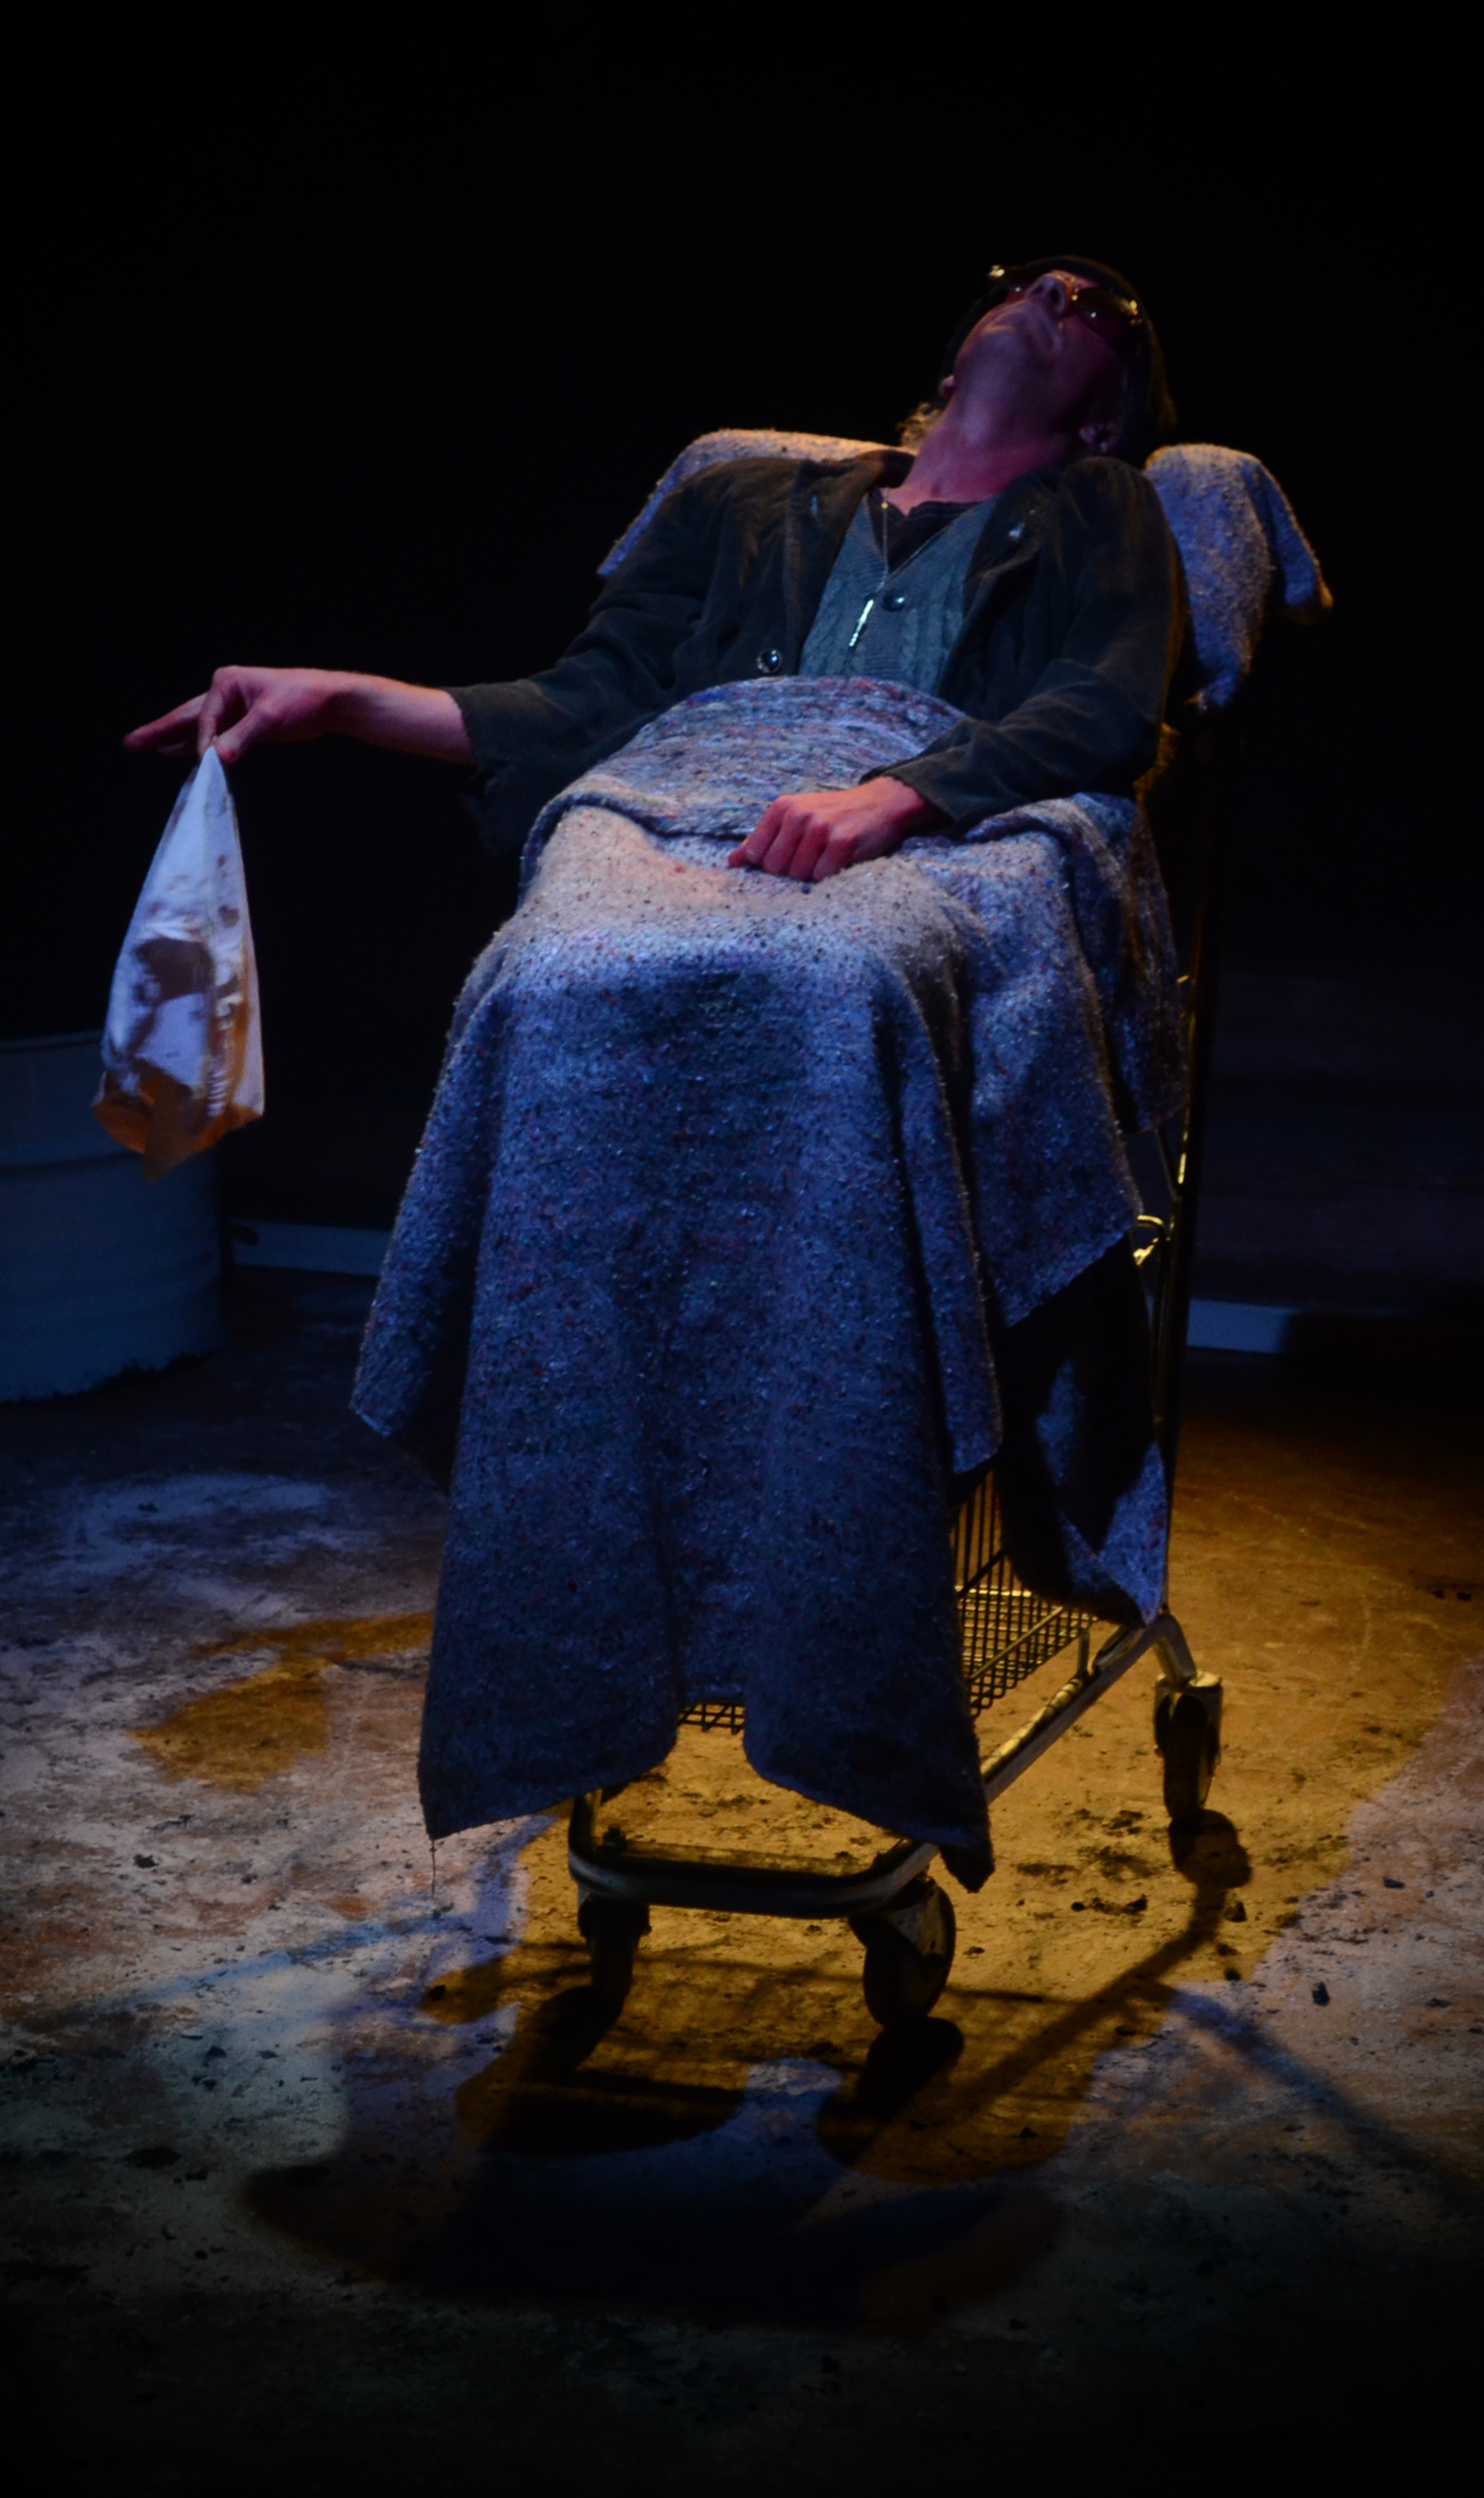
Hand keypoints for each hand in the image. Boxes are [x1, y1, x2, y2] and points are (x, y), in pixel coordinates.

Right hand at [123, 668, 472, 765]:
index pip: (205, 719)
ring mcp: (233, 707)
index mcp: (227, 682)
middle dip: (159, 731)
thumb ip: (244, 737)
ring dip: (172, 739)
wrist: (333, 701)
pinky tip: (180, 755)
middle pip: (186, 716)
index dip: (203, 743)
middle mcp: (225, 691)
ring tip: (143, 748)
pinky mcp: (243, 723)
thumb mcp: (273, 719)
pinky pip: (213, 736)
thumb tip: (219, 758)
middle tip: (130, 743)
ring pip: (196, 726)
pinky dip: (197, 746)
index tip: (205, 763)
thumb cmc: (306, 700)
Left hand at [728, 776, 941, 881]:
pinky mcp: (843, 841)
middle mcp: (798, 814)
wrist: (880, 803)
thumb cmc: (833, 815)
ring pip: (798, 875)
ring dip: (812, 875)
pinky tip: (839, 862)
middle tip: (812, 857)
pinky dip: (829, 876)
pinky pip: (822, 876)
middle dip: (792, 870)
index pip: (757, 854)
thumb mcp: (795, 818)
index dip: (771, 864)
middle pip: (776, 868)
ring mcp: (820, 827)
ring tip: (826, 858)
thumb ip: (763, 839)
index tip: (790, 857)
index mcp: (782, 807)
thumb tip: (732, 862)